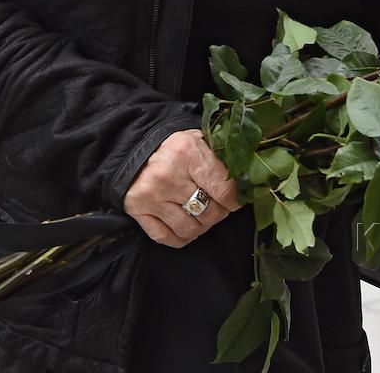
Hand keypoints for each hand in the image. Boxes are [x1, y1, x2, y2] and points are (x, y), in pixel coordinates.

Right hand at [123, 128, 239, 248]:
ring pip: (190, 229)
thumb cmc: (172, 145)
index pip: (224, 191)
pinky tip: (186, 225)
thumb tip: (247, 178)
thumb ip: (220, 157)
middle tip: (219, 206)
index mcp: (188, 153)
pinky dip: (181, 237)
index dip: (235, 200)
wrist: (132, 147)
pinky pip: (168, 238)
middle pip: (209, 213)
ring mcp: (152, 197)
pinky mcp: (139, 212)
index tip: (236, 200)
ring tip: (202, 214)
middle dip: (219, 213)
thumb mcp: (198, 139)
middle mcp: (169, 177)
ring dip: (201, 226)